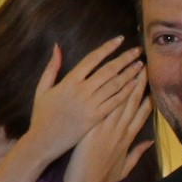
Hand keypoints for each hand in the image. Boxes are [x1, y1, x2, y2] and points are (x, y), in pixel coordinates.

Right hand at [23, 38, 144, 165]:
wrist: (42, 141)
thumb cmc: (41, 116)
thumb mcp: (42, 89)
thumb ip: (51, 67)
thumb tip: (58, 46)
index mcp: (68, 82)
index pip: (92, 59)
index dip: (107, 48)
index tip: (120, 40)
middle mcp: (81, 92)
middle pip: (108, 70)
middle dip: (125, 59)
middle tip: (137, 51)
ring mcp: (90, 105)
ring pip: (114, 86)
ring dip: (129, 74)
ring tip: (140, 65)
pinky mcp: (96, 118)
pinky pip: (115, 103)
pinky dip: (126, 93)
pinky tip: (135, 86)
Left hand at [62, 70, 153, 181]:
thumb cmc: (102, 179)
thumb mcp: (124, 168)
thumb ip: (137, 154)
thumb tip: (149, 144)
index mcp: (128, 139)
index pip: (142, 113)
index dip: (148, 97)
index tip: (152, 84)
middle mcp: (120, 130)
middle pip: (133, 102)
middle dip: (139, 82)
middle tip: (144, 65)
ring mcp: (107, 128)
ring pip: (120, 100)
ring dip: (126, 81)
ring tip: (132, 65)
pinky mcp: (93, 128)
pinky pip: (104, 106)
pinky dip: (108, 93)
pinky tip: (112, 80)